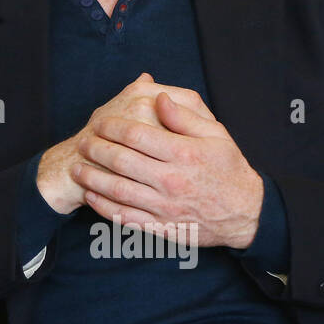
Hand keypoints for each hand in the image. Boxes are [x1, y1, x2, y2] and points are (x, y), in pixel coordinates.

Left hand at [69, 80, 263, 248]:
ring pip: (118, 191)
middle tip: (83, 142)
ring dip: (93, 179)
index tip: (100, 122)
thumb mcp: (215, 135)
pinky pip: (126, 218)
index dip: (112, 126)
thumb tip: (158, 96)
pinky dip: (104, 208)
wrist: (246, 213)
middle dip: (97, 150)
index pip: (136, 135)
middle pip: (122, 161)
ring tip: (77, 168)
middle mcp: (172, 180)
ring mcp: (165, 206)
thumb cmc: (228, 169)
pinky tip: (92, 197)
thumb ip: (185, 115)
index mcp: (183, 153)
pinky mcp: (162, 227)